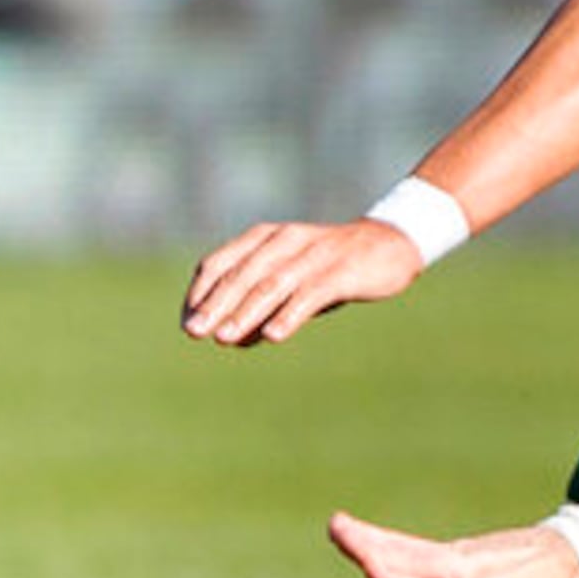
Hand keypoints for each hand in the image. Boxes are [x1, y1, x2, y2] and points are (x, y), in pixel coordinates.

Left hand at [180, 218, 423, 347]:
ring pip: (272, 284)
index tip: (186, 323)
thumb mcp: (292, 282)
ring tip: (224, 337)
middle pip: (242, 274)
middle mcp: (285, 240)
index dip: (200, 293)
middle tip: (195, 332)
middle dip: (216, 305)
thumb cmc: (332, 266)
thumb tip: (231, 340)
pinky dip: (289, 314)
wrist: (391, 245)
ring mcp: (313, 254)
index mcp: (265, 237)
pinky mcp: (341, 270)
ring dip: (245, 312)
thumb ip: (262, 307)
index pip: (219, 262)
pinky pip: (310, 294)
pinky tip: (273, 336)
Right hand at [327, 512, 578, 577]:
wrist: (572, 554)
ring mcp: (457, 559)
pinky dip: (386, 542)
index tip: (373, 567)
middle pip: (413, 563)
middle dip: (375, 550)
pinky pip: (414, 548)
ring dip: (372, 540)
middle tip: (339, 531)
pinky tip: (360, 537)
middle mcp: (465, 571)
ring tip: (336, 526)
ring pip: (409, 551)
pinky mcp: (453, 554)